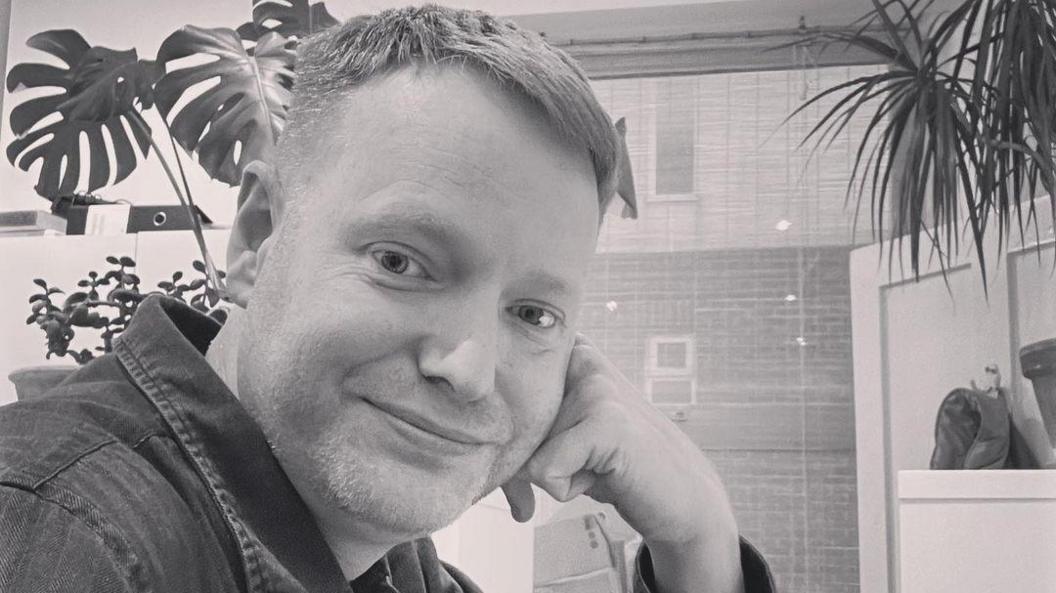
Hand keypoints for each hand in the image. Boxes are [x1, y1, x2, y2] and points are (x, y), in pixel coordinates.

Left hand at [501, 334, 742, 592]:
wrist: (681, 497)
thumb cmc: (613, 467)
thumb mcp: (562, 436)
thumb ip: (520, 429)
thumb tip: (474, 454)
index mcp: (568, 351)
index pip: (501, 386)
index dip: (509, 428)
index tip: (538, 438)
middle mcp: (581, 356)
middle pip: (509, 423)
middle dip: (531, 459)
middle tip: (581, 464)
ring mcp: (596, 384)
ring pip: (525, 451)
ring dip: (558, 475)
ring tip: (600, 465)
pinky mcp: (606, 419)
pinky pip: (545, 471)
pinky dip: (567, 489)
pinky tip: (607, 476)